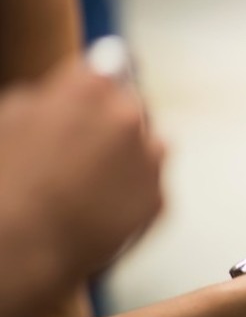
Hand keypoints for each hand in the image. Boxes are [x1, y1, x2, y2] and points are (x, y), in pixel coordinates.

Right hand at [0, 60, 164, 279]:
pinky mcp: (159, 199)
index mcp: (91, 87)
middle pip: (130, 109)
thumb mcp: (9, 120)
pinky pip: (150, 188)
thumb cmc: (3, 182)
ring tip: (90, 185)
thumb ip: (46, 99)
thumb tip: (62, 96)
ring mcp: (150, 159)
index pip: (110, 67)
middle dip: (112, 125)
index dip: (98, 85)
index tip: (97, 93)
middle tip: (81, 153)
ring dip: (130, 158)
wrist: (18, 249)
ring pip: (149, 147)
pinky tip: (99, 211)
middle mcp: (129, 116)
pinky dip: (132, 196)